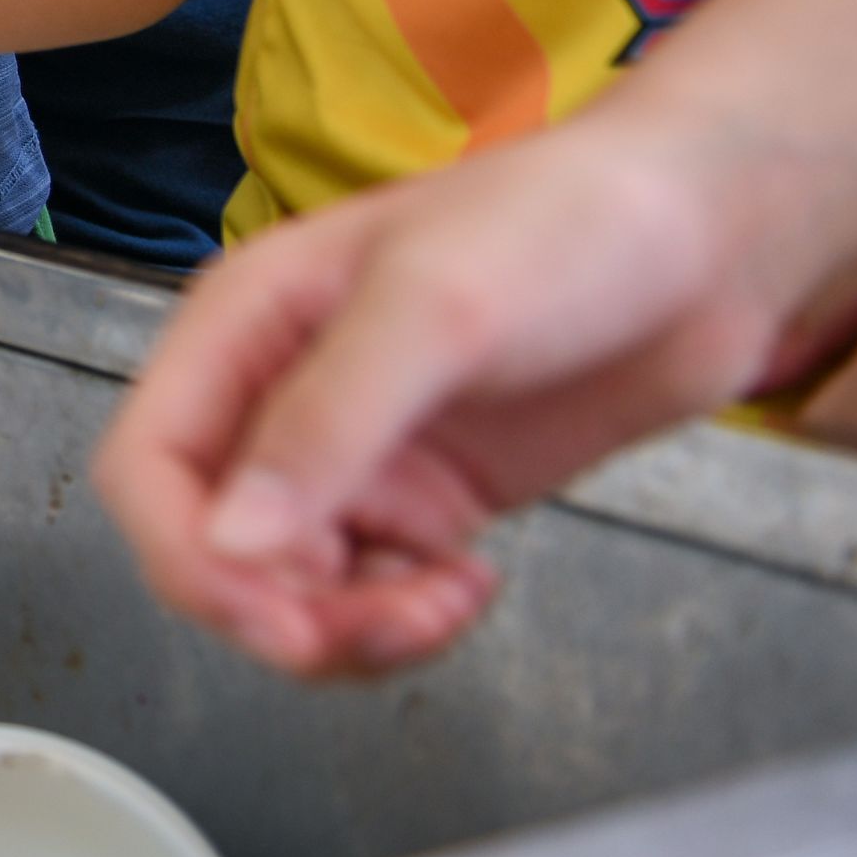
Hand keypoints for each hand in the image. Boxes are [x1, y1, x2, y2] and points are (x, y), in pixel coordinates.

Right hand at [91, 115, 797, 677]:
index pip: (146, 468)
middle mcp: (278, 396)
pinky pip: (368, 593)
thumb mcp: (435, 311)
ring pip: (286, 587)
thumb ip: (326, 424)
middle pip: (210, 547)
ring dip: (348, 630)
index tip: (275, 615)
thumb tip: (229, 545)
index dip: (188, 555)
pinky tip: (472, 587)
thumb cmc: (565, 226)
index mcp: (243, 328)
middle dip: (280, 611)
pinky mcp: (426, 497)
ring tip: (447, 601)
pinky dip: (403, 620)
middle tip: (390, 622)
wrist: (709, 236)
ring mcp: (355, 454)